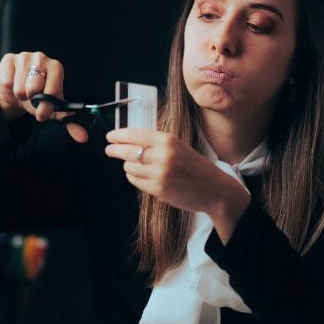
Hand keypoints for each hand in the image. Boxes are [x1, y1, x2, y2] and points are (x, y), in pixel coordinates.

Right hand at [0, 51, 87, 142]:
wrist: (14, 92)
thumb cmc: (36, 99)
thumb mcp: (53, 111)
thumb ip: (68, 122)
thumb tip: (83, 137)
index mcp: (56, 68)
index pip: (52, 91)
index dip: (45, 106)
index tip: (41, 113)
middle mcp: (42, 58)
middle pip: (34, 89)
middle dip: (31, 100)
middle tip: (31, 98)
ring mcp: (24, 56)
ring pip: (19, 88)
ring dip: (19, 95)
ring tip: (22, 92)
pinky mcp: (8, 58)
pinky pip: (7, 82)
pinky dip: (8, 89)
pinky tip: (12, 85)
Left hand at [105, 128, 250, 241]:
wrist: (214, 189)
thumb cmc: (196, 167)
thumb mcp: (179, 147)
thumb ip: (157, 143)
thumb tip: (129, 140)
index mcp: (169, 140)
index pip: (136, 134)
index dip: (119, 135)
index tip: (110, 136)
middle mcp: (163, 155)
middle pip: (128, 151)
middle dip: (115, 150)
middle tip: (109, 150)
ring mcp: (160, 174)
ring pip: (129, 167)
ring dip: (128, 166)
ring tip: (135, 165)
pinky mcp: (158, 189)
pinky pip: (135, 181)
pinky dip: (134, 177)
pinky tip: (141, 175)